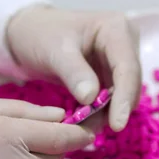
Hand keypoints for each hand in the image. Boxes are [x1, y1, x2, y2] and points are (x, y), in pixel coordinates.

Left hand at [6, 6, 141, 131]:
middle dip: (115, 109)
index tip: (117, 125)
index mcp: (116, 29)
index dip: (124, 98)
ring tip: (84, 127)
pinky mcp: (111, 75)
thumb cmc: (39, 35)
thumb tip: (92, 99)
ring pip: (123, 95)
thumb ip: (74, 73)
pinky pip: (112, 99)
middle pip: (130, 83)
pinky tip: (84, 122)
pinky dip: (100, 112)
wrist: (27, 34)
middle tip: (92, 129)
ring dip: (107, 114)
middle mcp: (124, 43)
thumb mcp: (54, 51)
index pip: (127, 68)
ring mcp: (119, 61)